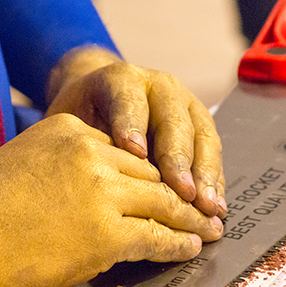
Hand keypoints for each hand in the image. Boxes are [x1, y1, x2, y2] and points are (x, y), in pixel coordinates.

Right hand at [0, 114, 223, 286]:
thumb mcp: (25, 159)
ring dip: (191, 220)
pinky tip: (191, 248)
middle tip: (206, 208)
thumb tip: (97, 184)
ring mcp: (101, 193)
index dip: (155, 174)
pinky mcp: (105, 233)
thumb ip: (65, 162)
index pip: (129, 154)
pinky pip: (156, 236)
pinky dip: (178, 244)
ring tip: (209, 229)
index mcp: (72, 132)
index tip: (173, 186)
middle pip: (153, 176)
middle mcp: (92, 155)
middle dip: (182, 194)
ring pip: (163, 203)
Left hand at [46, 46, 226, 218]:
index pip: (128, 101)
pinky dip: (215, 182)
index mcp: (121, 79)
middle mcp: (160, 86)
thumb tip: (87, 183)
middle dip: (179, 159)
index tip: (136, 154)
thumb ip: (81, 144)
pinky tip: (215, 207)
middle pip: (173, 122)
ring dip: (205, 175)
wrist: (100, 100)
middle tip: (182, 191)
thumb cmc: (82, 119)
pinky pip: (212, 153)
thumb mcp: (70, 123)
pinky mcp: (201, 125)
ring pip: (202, 138)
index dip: (132, 127)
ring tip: (206, 206)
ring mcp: (186, 104)